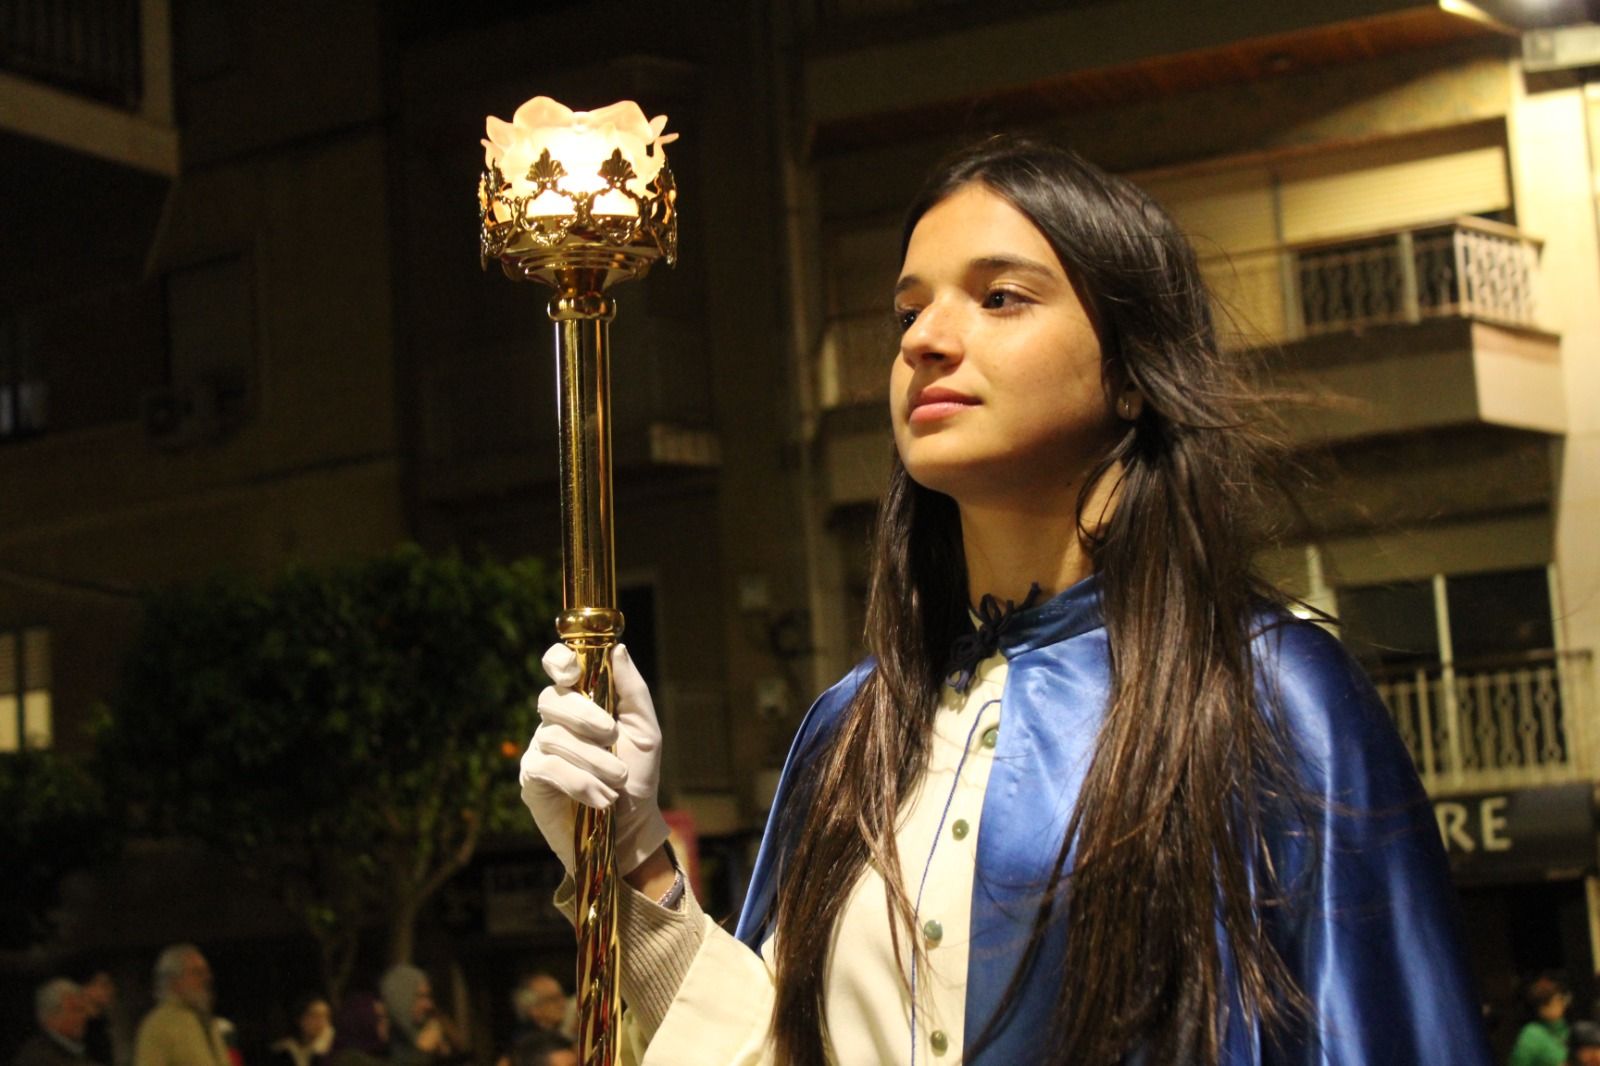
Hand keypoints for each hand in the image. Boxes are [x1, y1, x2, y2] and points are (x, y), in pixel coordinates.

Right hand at [520, 642, 669, 875]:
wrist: (631, 828)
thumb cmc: (638, 776)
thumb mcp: (646, 731)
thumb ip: (632, 690)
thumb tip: (618, 649)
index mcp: (582, 701)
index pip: (557, 666)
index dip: (558, 661)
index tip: (571, 670)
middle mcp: (555, 720)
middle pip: (552, 700)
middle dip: (585, 716)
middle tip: (612, 736)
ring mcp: (539, 748)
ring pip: (553, 737)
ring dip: (593, 759)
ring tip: (617, 781)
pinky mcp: (531, 779)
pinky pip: (547, 768)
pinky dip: (579, 782)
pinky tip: (602, 798)